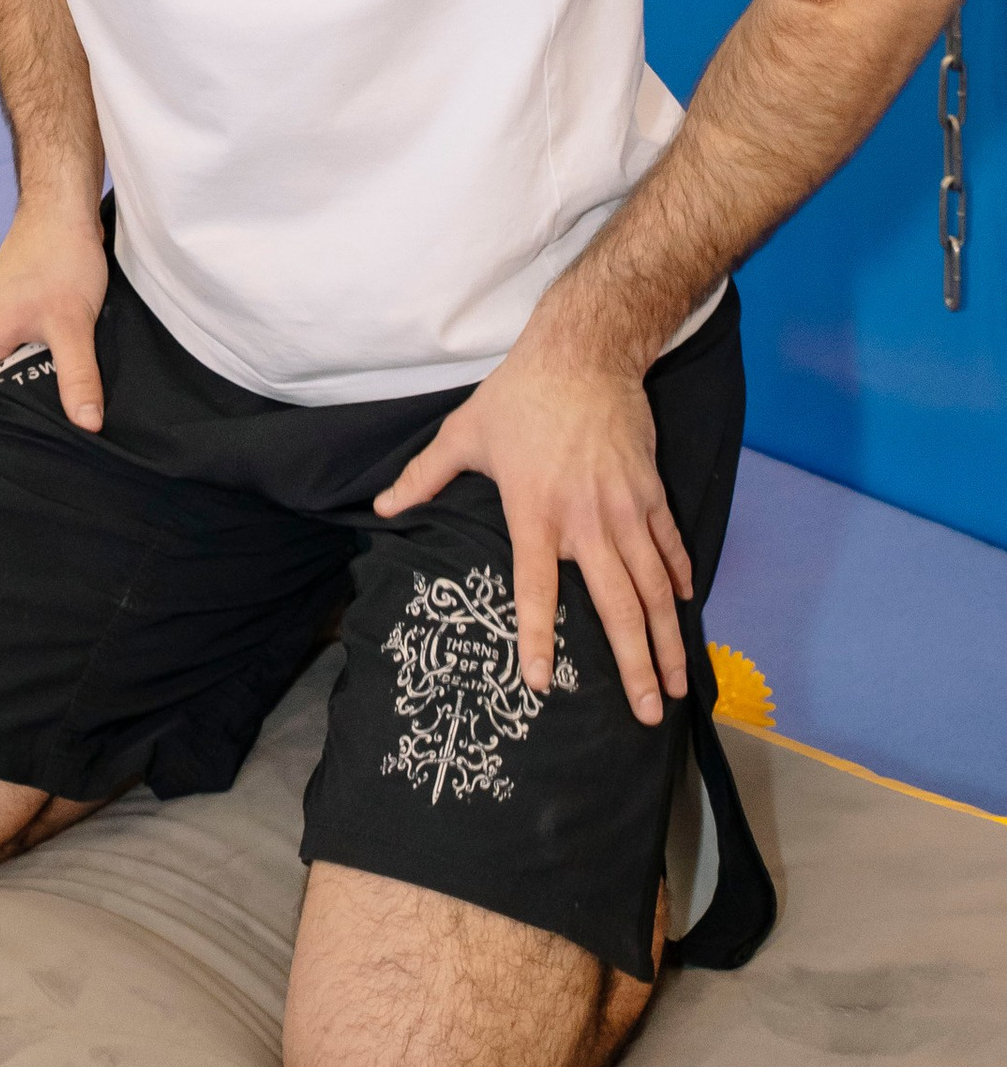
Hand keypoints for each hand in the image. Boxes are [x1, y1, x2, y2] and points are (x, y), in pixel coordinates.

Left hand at [373, 316, 693, 722]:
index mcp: (534, 511)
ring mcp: (624, 508)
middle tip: (648, 713)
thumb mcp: (464, 433)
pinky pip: (669, 546)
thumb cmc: (518, 396)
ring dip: (667, 638)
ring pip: (653, 587)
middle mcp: (584, 519)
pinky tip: (684, 608)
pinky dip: (679, 579)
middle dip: (634, 665)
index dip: (537, 639)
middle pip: (615, 605)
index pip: (534, 589)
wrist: (583, 352)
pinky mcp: (650, 491)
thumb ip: (424, 476)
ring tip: (677, 684)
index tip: (542, 685)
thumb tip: (383, 507)